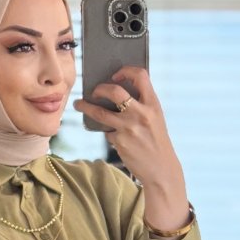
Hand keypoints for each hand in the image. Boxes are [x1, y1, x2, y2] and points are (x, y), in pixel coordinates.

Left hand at [73, 66, 180, 188]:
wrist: (161, 168)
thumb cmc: (156, 141)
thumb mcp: (155, 118)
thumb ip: (142, 104)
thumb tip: (116, 92)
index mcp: (153, 104)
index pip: (141, 75)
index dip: (126, 71)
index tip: (115, 76)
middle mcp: (141, 114)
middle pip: (115, 92)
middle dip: (100, 89)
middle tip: (94, 92)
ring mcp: (129, 128)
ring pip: (100, 113)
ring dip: (86, 107)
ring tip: (78, 104)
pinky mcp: (120, 142)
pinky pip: (107, 132)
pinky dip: (108, 132)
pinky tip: (113, 136)